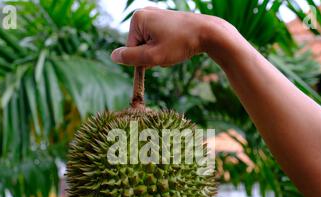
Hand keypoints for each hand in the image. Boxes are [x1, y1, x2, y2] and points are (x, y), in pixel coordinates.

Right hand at [111, 7, 227, 66]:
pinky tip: (177, 44)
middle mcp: (144, 13)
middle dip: (152, 55)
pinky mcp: (163, 20)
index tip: (160, 55)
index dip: (144, 59)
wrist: (208, 33)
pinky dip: (166, 47)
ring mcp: (154, 16)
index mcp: (137, 18)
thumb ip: (131, 58)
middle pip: (139, 46)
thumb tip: (113, 56)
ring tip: (175, 48)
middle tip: (169, 52)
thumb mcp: (153, 56)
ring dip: (160, 53)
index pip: (130, 49)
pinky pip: (158, 41)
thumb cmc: (181, 44)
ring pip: (149, 45)